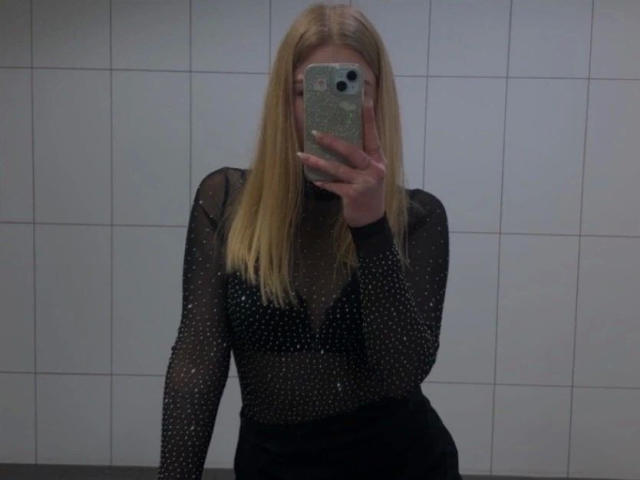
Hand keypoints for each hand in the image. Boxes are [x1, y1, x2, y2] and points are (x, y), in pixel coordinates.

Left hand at [296, 98, 385, 227]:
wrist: (371, 220)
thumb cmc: (367, 193)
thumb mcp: (369, 173)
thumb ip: (361, 158)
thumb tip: (339, 141)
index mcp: (378, 160)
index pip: (373, 136)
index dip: (369, 119)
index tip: (363, 102)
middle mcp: (374, 169)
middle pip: (352, 150)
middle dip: (332, 141)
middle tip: (315, 132)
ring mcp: (365, 183)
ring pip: (338, 168)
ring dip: (318, 162)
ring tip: (302, 155)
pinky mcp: (354, 195)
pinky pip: (335, 186)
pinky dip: (324, 182)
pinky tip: (314, 179)